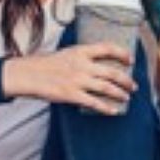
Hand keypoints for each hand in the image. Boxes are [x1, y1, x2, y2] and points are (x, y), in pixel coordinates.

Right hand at [2, 43, 135, 113]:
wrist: (26, 74)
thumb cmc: (45, 64)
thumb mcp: (66, 54)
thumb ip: (82, 57)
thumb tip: (97, 65)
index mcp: (80, 51)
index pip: (107, 48)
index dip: (122, 53)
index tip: (130, 59)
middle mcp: (81, 65)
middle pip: (112, 71)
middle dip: (126, 80)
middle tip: (133, 85)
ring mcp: (77, 80)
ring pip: (107, 87)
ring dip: (120, 93)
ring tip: (126, 97)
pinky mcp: (71, 95)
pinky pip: (94, 102)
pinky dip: (106, 108)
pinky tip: (113, 111)